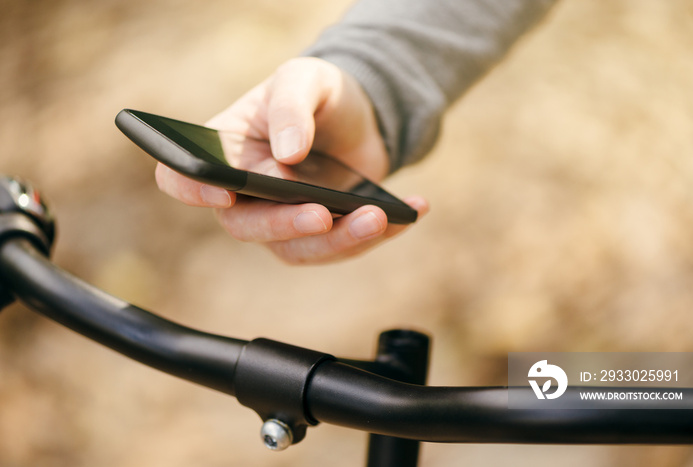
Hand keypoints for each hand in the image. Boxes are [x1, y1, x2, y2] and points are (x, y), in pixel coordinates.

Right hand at [155, 57, 427, 263]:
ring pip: (298, 248)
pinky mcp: (320, 232)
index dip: (191, 190)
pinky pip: (341, 246)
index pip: (182, 177)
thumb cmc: (318, 92)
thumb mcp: (306, 79)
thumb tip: (286, 153)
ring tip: (379, 216)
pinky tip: (410, 211)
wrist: (359, 116)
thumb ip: (292, 106)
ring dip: (339, 240)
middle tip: (324, 214)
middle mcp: (244, 194)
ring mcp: (281, 219)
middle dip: (287, 224)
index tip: (222, 194)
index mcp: (224, 151)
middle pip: (248, 226)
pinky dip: (377, 233)